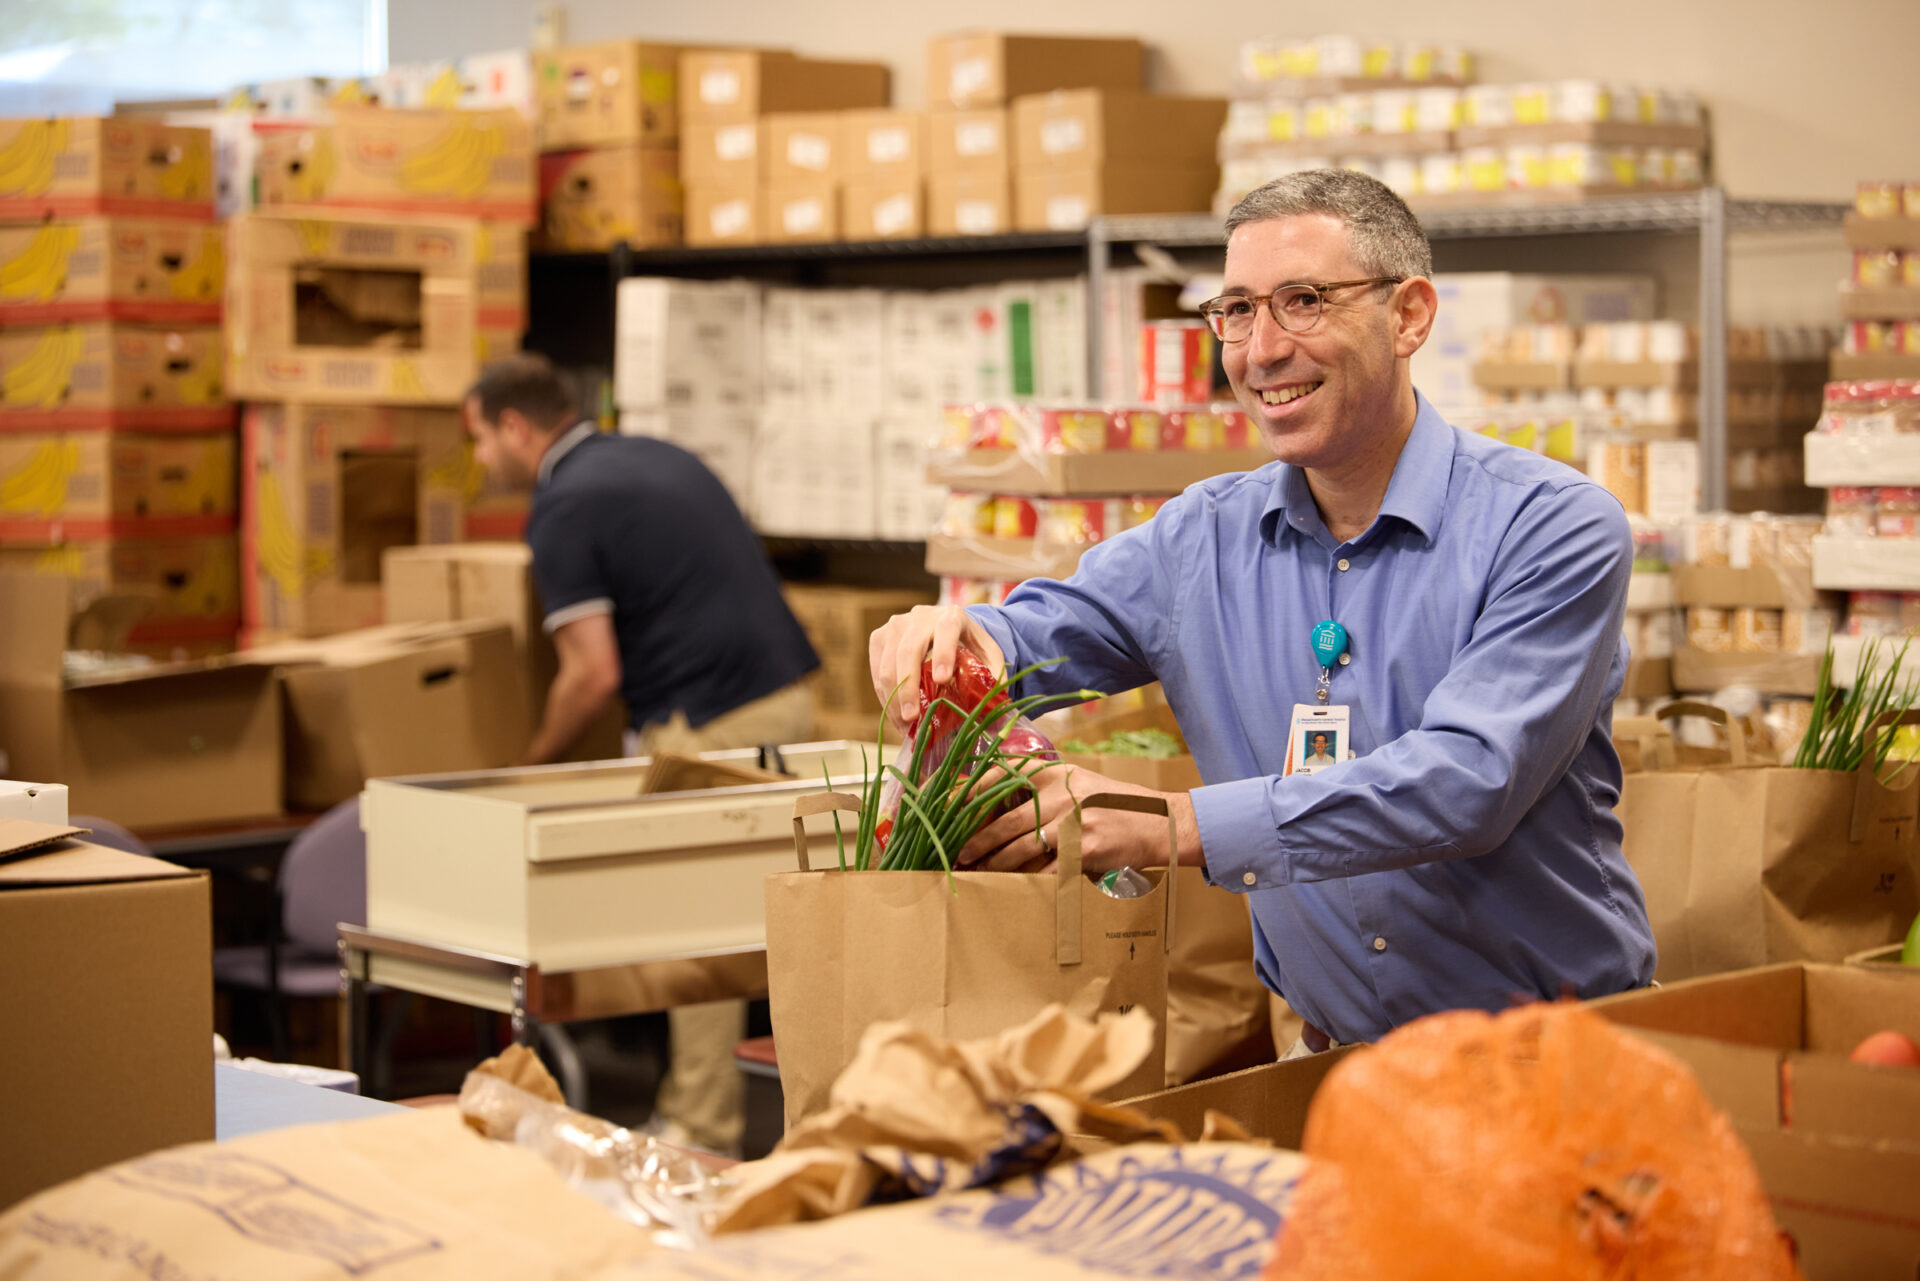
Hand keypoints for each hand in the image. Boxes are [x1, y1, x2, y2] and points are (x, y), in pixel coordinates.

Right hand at [868, 604, 1006, 732]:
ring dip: (893, 699)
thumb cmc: (969, 644)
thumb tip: (995, 705)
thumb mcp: (989, 654)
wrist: (947, 625)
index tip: (942, 680)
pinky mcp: (880, 638)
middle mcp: (920, 616)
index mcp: (951, 616)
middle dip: (908, 688)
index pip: (945, 631)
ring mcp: (896, 625)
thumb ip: (995, 675)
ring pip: (887, 665)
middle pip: (908, 652)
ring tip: (903, 727)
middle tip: (912, 718)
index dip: (942, 654)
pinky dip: (884, 696)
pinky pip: (877, 671)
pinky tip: (894, 717)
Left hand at [956, 762, 1203, 874]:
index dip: (966, 791)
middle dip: (977, 841)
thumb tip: (984, 802)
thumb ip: (1037, 788)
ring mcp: (1076, 821)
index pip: (999, 776)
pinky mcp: (1088, 849)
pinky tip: (1011, 887)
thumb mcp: (1074, 782)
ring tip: (977, 873)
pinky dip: (1026, 880)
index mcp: (1054, 772)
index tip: (942, 806)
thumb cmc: (1109, 804)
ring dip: (995, 864)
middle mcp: (1062, 792)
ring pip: (1022, 847)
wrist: (1157, 823)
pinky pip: (1047, 869)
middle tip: (957, 854)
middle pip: (1006, 820)